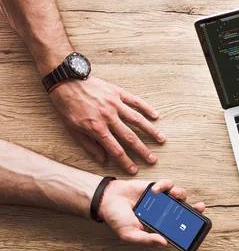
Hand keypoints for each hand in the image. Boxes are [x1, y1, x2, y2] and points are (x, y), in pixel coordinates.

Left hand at [49, 76, 165, 173]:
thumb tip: (103, 159)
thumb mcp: (72, 129)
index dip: (126, 161)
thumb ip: (89, 145)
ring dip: (151, 131)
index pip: (115, 149)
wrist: (65, 81)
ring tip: (161, 139)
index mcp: (97, 128)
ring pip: (137, 120)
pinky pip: (135, 101)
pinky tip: (156, 116)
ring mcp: (115, 104)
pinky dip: (147, 108)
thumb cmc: (67, 106)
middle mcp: (109, 117)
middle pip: (130, 138)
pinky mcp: (117, 93)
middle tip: (153, 159)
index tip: (134, 170)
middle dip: (143, 151)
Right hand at [99, 179, 205, 245]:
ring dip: (180, 193)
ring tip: (173, 194)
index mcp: (160, 225)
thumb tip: (164, 243)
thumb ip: (146, 239)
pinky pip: (167, 184)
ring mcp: (161, 199)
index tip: (199, 224)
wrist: (107, 200)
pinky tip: (155, 190)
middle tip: (199, 207)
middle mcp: (164, 212)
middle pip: (185, 209)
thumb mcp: (130, 234)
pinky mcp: (156, 187)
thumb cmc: (118, 219)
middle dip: (195, 208)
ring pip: (179, 195)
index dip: (190, 225)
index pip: (179, 226)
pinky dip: (164, 185)